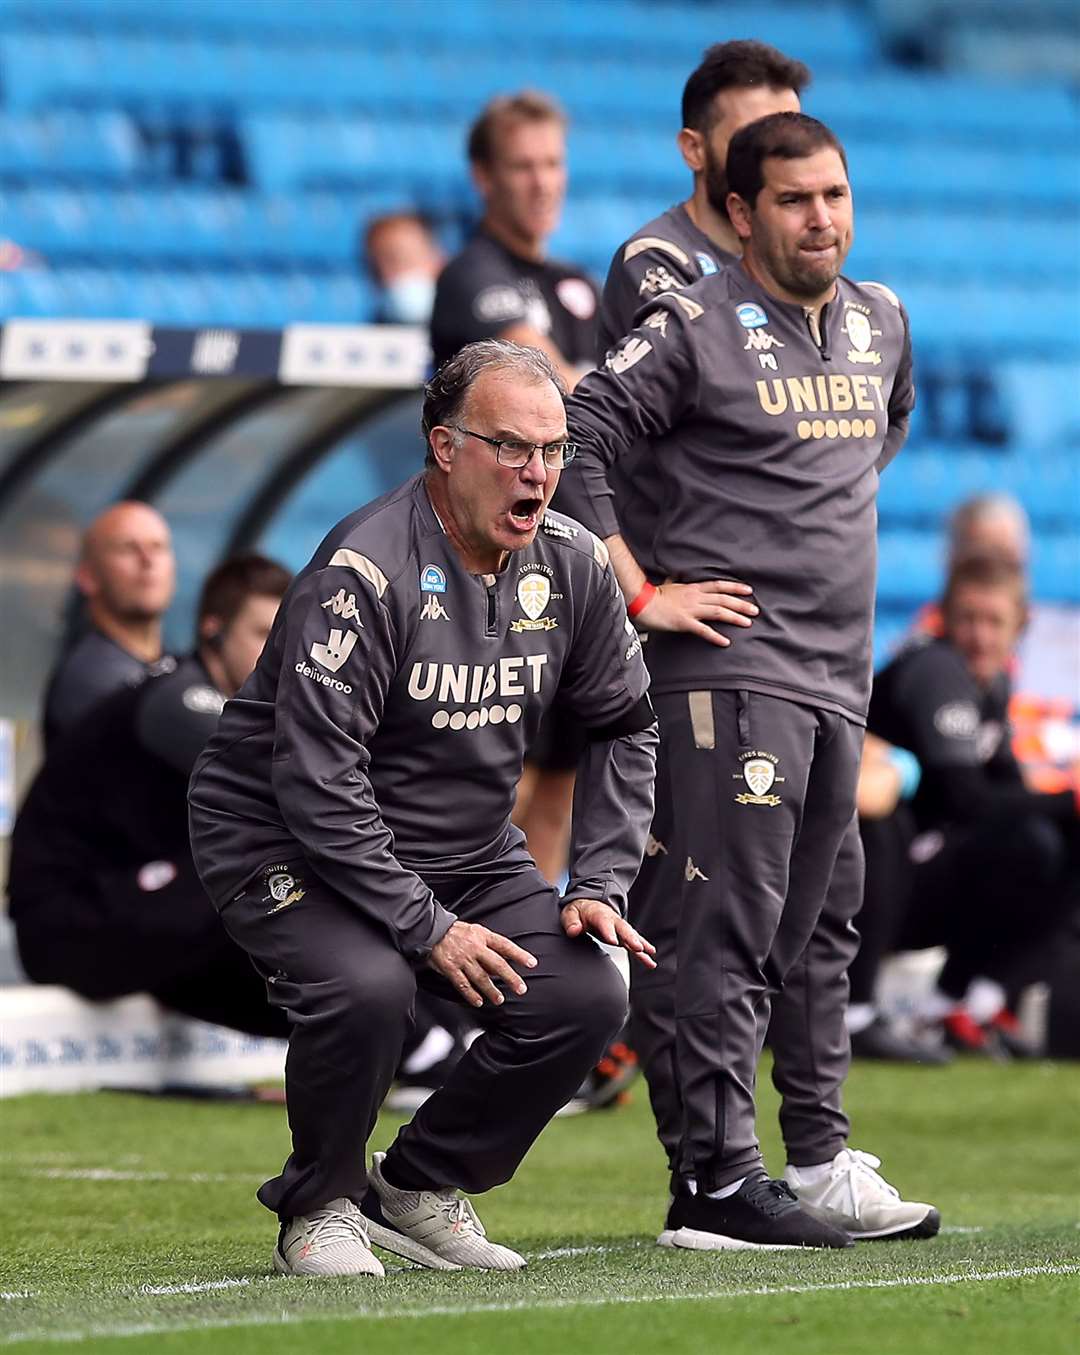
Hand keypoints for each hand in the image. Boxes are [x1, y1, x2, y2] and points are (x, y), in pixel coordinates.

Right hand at [429, 921, 537, 1008]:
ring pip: (481, 977)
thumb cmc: (456, 932)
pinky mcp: (450, 968)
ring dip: (491, 990)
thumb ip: (489, 946)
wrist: (432, 930)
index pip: (505, 945)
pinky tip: (478, 1002)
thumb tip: (501, 965)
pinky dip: (471, 994)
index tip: (532, 963)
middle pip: (497, 964)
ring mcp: (462, 959)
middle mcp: (475, 947)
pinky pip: (463, 984)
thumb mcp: (476, 931)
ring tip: (499, 999)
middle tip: (521, 988)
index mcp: (483, 936)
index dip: (519, 955)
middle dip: (510, 977)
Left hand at [561, 899, 656, 969]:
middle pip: (623, 928)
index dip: (609, 931)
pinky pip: (634, 943)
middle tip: (637, 947)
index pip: (604, 922)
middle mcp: (612, 919)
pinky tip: (650, 960)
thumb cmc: (579, 910)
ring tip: (649, 954)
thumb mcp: (570, 912)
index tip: (613, 941)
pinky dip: (642, 951)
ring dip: (640, 944)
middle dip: (631, 938)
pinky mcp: (622, 935)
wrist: (588, 905)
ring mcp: (619, 927)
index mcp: (598, 913)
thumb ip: (571, 921)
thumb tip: (573, 931)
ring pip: (631, 935)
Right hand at [636, 580, 756, 647]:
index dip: (735, 588)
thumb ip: (678, 583)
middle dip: (741, 604)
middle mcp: (695, 597)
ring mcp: (690, 610)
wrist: (641, 602)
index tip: (748, 591)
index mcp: (693, 588)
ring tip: (747, 623)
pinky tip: (725, 641)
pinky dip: (715, 636)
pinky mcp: (684, 622)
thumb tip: (678, 577)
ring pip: (718, 612)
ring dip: (734, 617)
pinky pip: (703, 630)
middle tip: (755, 610)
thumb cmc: (653, 595)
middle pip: (723, 599)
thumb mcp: (670, 585)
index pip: (719, 586)